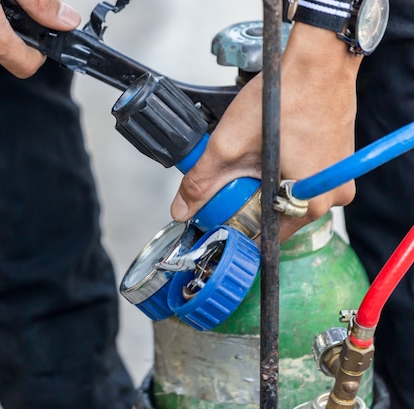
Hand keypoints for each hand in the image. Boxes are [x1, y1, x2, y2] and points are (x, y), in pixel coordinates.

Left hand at [170, 23, 362, 240]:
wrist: (317, 62)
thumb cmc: (285, 98)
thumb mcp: (229, 146)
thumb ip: (202, 182)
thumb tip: (182, 210)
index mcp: (310, 202)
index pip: (266, 236)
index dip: (237, 230)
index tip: (220, 221)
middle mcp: (331, 196)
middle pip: (277, 216)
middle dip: (248, 203)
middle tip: (230, 182)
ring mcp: (337, 178)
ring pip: (287, 196)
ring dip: (263, 186)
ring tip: (250, 160)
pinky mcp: (336, 163)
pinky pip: (301, 179)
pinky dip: (280, 172)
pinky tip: (268, 152)